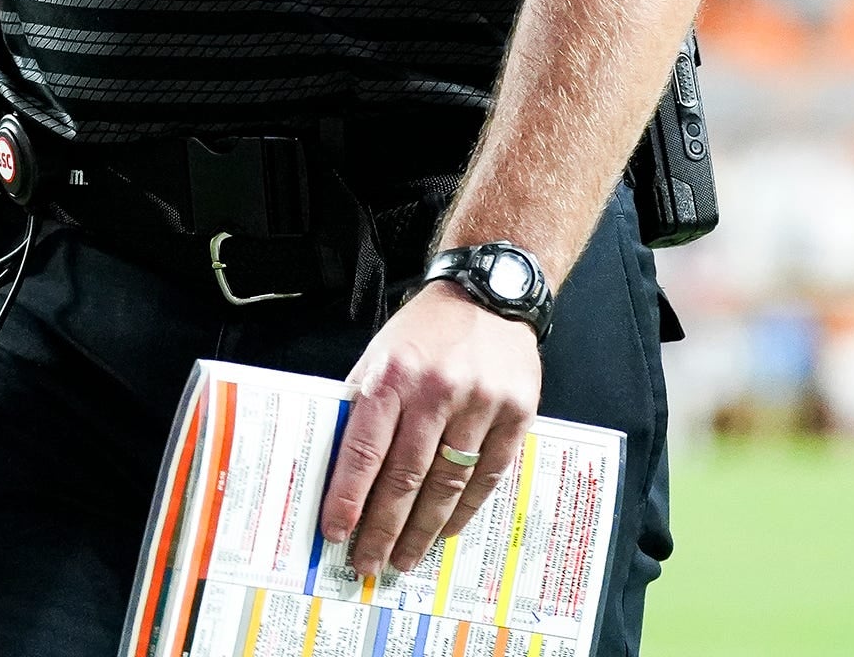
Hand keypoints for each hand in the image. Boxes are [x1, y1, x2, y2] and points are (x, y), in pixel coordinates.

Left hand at [322, 280, 541, 574]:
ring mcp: (481, 402)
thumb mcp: (380, 354)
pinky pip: (489, 475)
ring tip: (404, 557)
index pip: (364, 450)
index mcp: (393, 375)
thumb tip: (338, 469)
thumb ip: (362, 406)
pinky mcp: (516, 412)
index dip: (349, 498)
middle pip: (405, 477)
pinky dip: (465, 510)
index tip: (336, 533)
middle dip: (383, 528)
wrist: (491, 292)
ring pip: (447, 484)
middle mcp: (436, 390)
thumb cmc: (427, 328)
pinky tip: (446, 530)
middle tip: (368, 562)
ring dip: (423, 530)